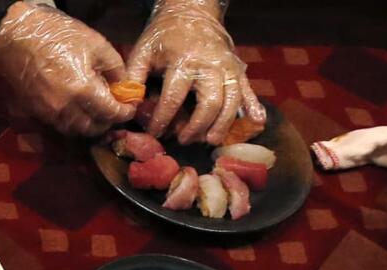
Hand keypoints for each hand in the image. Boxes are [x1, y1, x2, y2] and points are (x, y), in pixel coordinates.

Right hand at [0, 3, 134, 136]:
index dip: (124, 113)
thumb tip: (124, 85)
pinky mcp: (36, 111)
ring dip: (90, 125)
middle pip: (93, 128)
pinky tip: (78, 109)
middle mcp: (65, 108)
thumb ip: (114, 68)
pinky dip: (73, 122)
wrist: (16, 38)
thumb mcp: (95, 43)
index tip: (130, 108)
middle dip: (108, 122)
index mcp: (83, 90)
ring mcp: (48, 112)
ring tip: (97, 112)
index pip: (110, 113)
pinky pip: (60, 124)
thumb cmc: (57, 36)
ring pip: (75, 130)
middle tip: (115, 111)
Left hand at [126, 0, 265, 144]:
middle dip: (197, 126)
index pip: (174, 97)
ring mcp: (227, 68)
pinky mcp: (238, 69)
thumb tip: (128, 105)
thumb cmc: (164, 36)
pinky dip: (254, 106)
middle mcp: (209, 65)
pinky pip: (249, 90)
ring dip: (222, 124)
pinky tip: (257, 122)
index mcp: (184, 61)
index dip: (163, 119)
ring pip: (232, 101)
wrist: (192, 12)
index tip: (155, 133)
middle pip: (209, 103)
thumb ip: (133, 78)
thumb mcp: (143, 52)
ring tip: (210, 140)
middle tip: (184, 140)